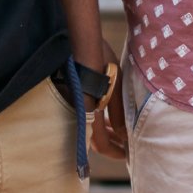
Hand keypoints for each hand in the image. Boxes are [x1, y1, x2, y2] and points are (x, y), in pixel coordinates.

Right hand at [75, 37, 127, 160]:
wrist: (76, 39)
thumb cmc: (100, 60)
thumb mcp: (115, 85)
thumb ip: (118, 113)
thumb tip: (124, 135)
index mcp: (89, 112)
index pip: (102, 144)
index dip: (116, 151)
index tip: (127, 154)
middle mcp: (76, 113)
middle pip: (93, 139)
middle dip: (111, 143)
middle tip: (125, 144)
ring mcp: (69, 106)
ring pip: (87, 128)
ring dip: (102, 132)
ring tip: (117, 132)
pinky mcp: (65, 98)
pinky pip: (81, 116)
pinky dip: (94, 120)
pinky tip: (104, 118)